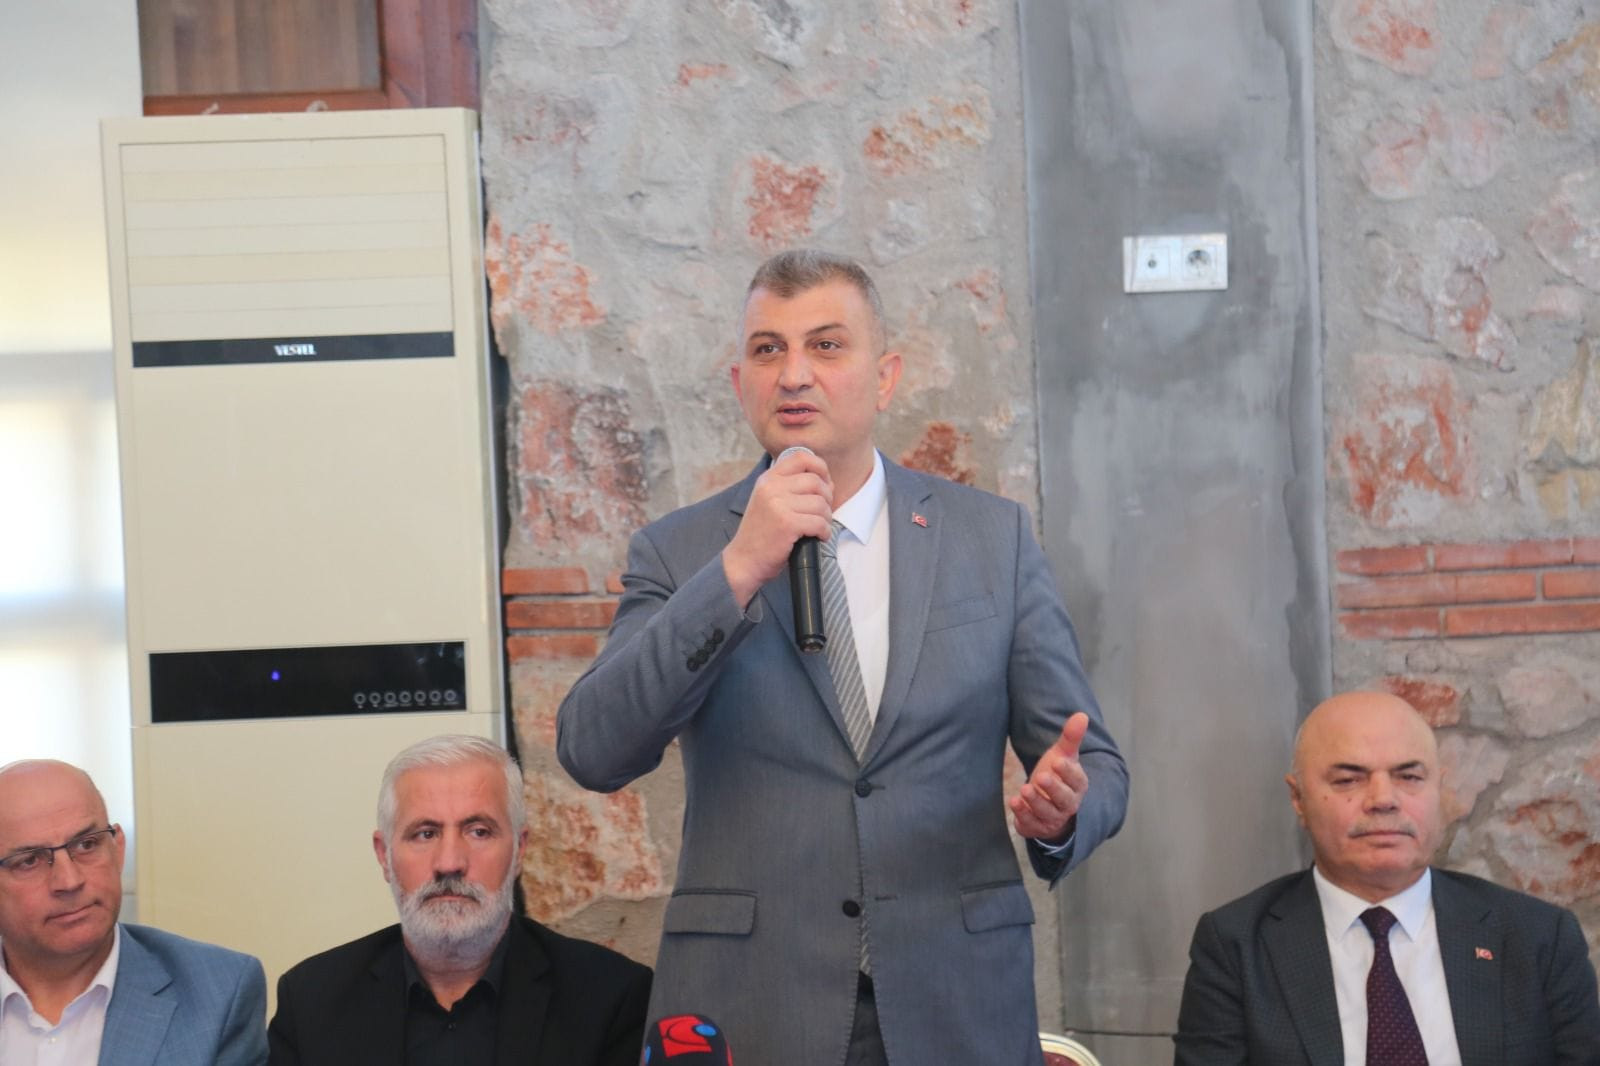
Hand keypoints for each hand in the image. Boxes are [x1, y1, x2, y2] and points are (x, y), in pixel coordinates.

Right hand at [722, 449, 833, 606]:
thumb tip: (827, 481)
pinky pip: (819, 522)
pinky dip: (824, 531)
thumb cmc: (761, 533)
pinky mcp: (787, 524)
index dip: (820, 467)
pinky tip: (818, 536)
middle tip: (823, 512)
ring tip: (819, 527)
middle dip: (827, 498)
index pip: (801, 457)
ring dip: (826, 517)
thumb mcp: (768, 500)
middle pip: (816, 481)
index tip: (824, 482)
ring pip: (820, 503)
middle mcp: (771, 487)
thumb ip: (790, 486)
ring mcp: (778, 505)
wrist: (744, 561)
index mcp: (768, 479)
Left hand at [1009, 713, 1089, 843]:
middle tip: (1041, 777)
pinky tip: (1014, 802)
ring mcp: (1053, 818)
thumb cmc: (1058, 776)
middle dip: (1053, 789)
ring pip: (1047, 813)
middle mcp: (1068, 804)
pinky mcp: (1037, 826)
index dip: (1068, 772)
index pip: (1076, 781)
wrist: (1048, 803)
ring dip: (1035, 802)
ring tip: (1024, 789)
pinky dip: (1023, 816)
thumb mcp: (1063, 755)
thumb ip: (1071, 737)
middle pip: (1064, 800)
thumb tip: (1081, 715)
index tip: (1057, 761)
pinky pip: (1031, 824)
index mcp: (1077, 786)